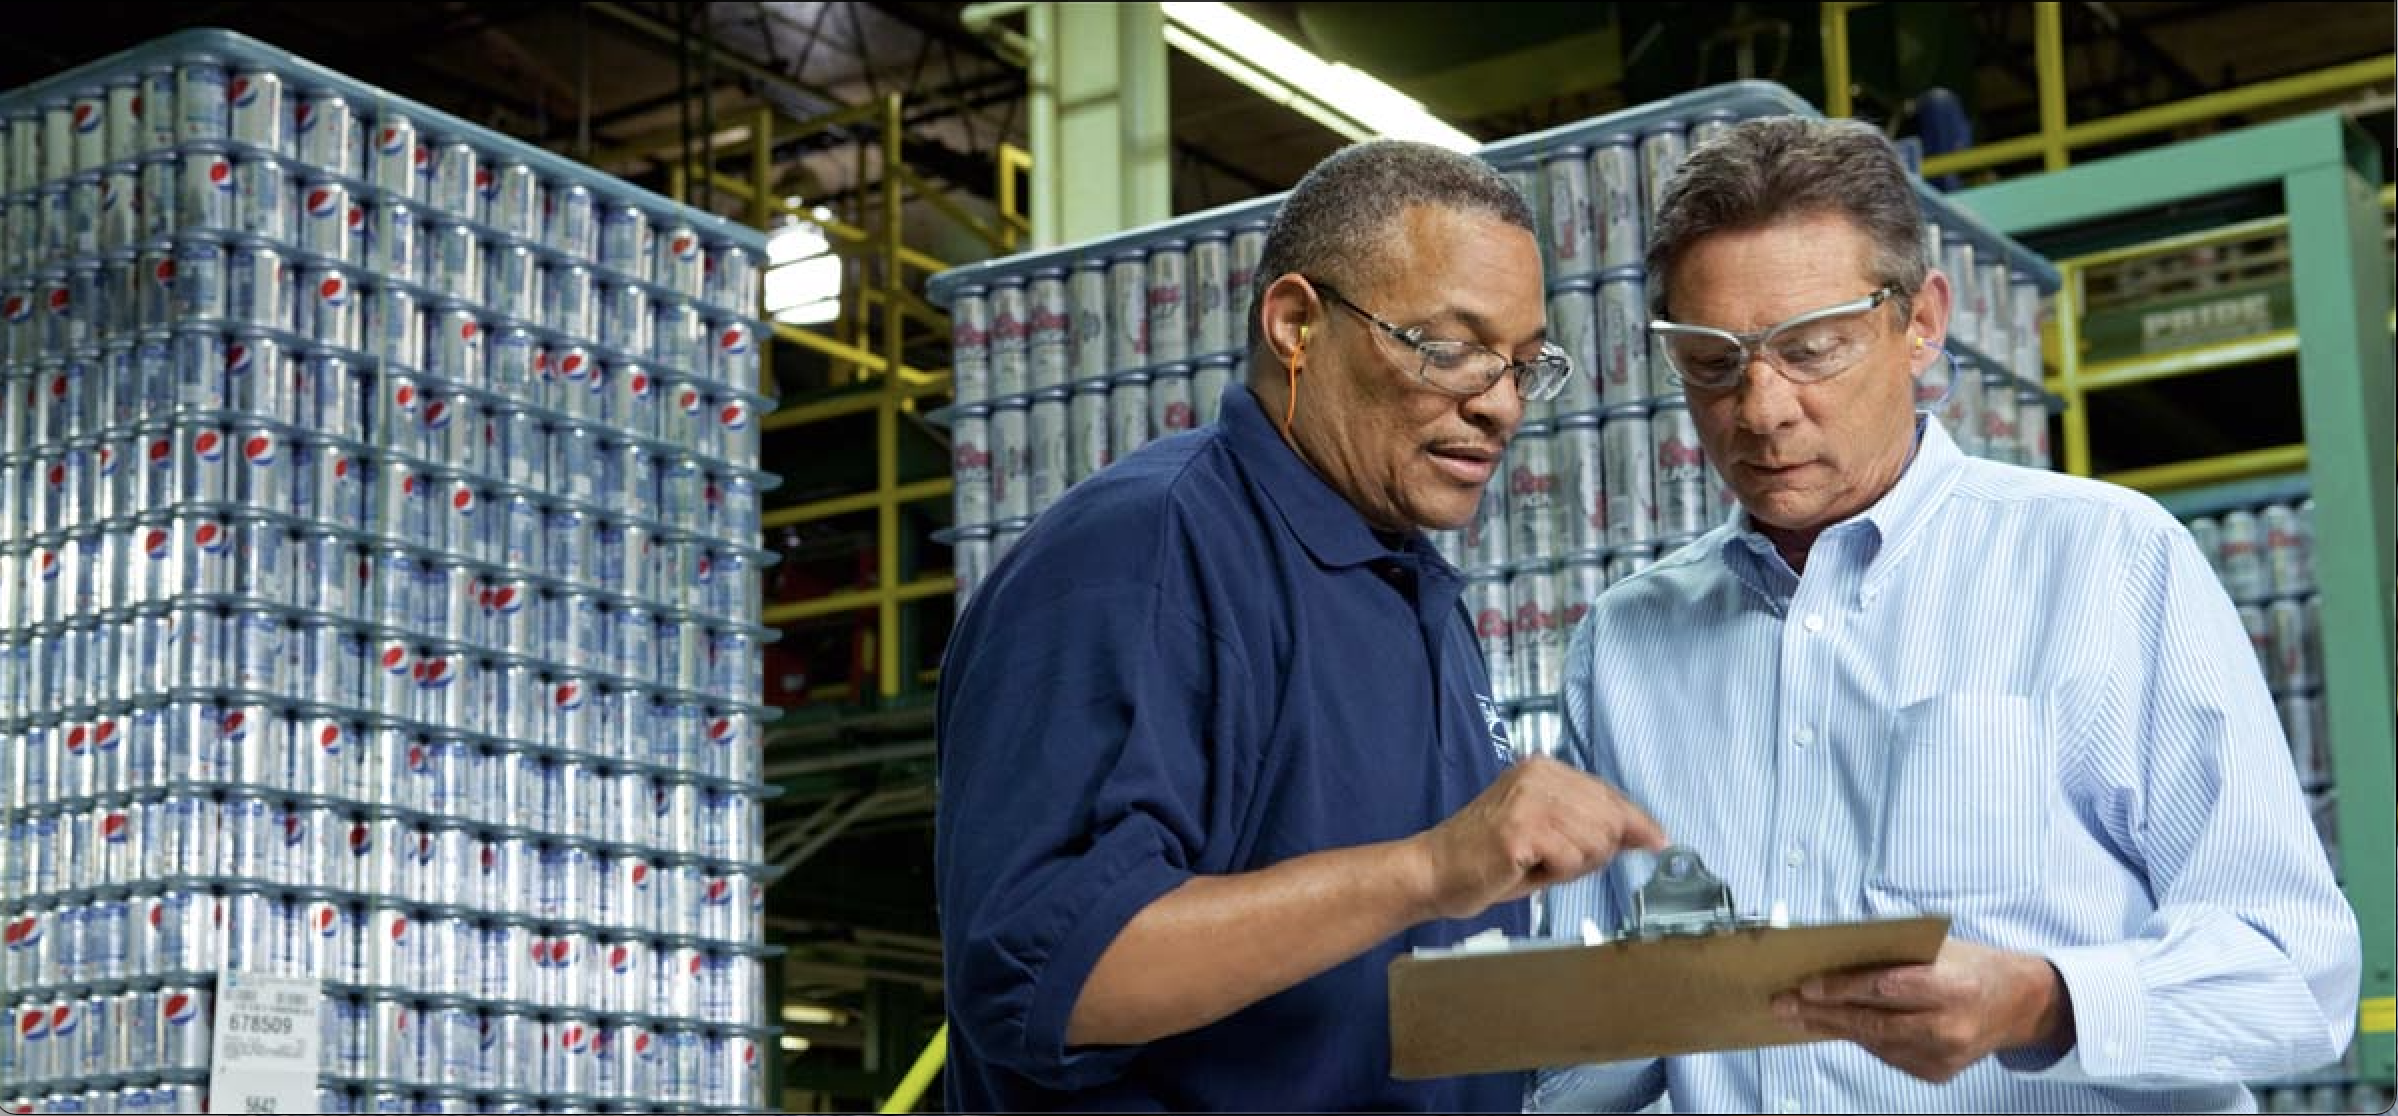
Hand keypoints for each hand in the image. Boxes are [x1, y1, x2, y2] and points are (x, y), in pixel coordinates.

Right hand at [1413, 756, 1668, 920]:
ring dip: (1573, 865)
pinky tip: (1526, 869)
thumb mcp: (1546, 833)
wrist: (1433, 872)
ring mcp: (1528, 800)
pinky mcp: (1520, 830)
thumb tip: (1644, 834)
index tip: (1658, 840)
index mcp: (1544, 769)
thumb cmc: (1487, 858)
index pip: (1608, 794)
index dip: (1636, 823)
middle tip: (1554, 864)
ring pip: (1594, 841)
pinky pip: (1570, 859)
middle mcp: (1538, 775)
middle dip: (1594, 853)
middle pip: (1609, 820)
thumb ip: (1589, 827)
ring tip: (1537, 865)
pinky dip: (1556, 874)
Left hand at [1771, 938, 2073, 1082]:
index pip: (1886, 988)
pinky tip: (1834, 1026)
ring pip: (1875, 1043)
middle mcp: (1948, 1028)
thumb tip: (1832, 956)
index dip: (1842, 988)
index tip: (1806, 984)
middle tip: (1783, 1005)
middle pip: (1873, 1023)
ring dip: (1833, 1028)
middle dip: (1822, 1013)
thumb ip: (1894, 956)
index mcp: (1952, 988)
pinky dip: (1861, 1038)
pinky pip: (1888, 1055)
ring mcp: (1942, 1056)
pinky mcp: (1936, 1073)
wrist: (2020, 1005)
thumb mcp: (1939, 949)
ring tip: (1797, 1015)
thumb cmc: (1972, 966)